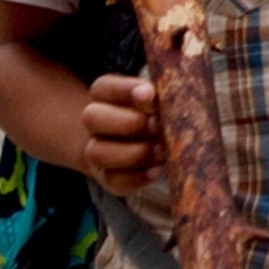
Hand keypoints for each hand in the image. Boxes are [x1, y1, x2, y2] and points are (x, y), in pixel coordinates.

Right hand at [81, 74, 163, 193]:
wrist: (139, 142)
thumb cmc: (155, 111)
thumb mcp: (157, 98)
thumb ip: (161, 95)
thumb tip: (177, 95)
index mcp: (104, 94)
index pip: (103, 87)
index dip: (124, 89)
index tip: (149, 93)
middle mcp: (95, 122)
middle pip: (91, 117)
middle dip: (127, 122)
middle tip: (157, 125)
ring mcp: (97, 150)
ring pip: (98, 152)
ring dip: (133, 153)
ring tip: (162, 151)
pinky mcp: (108, 177)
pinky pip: (114, 181)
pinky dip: (138, 178)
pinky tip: (157, 170)